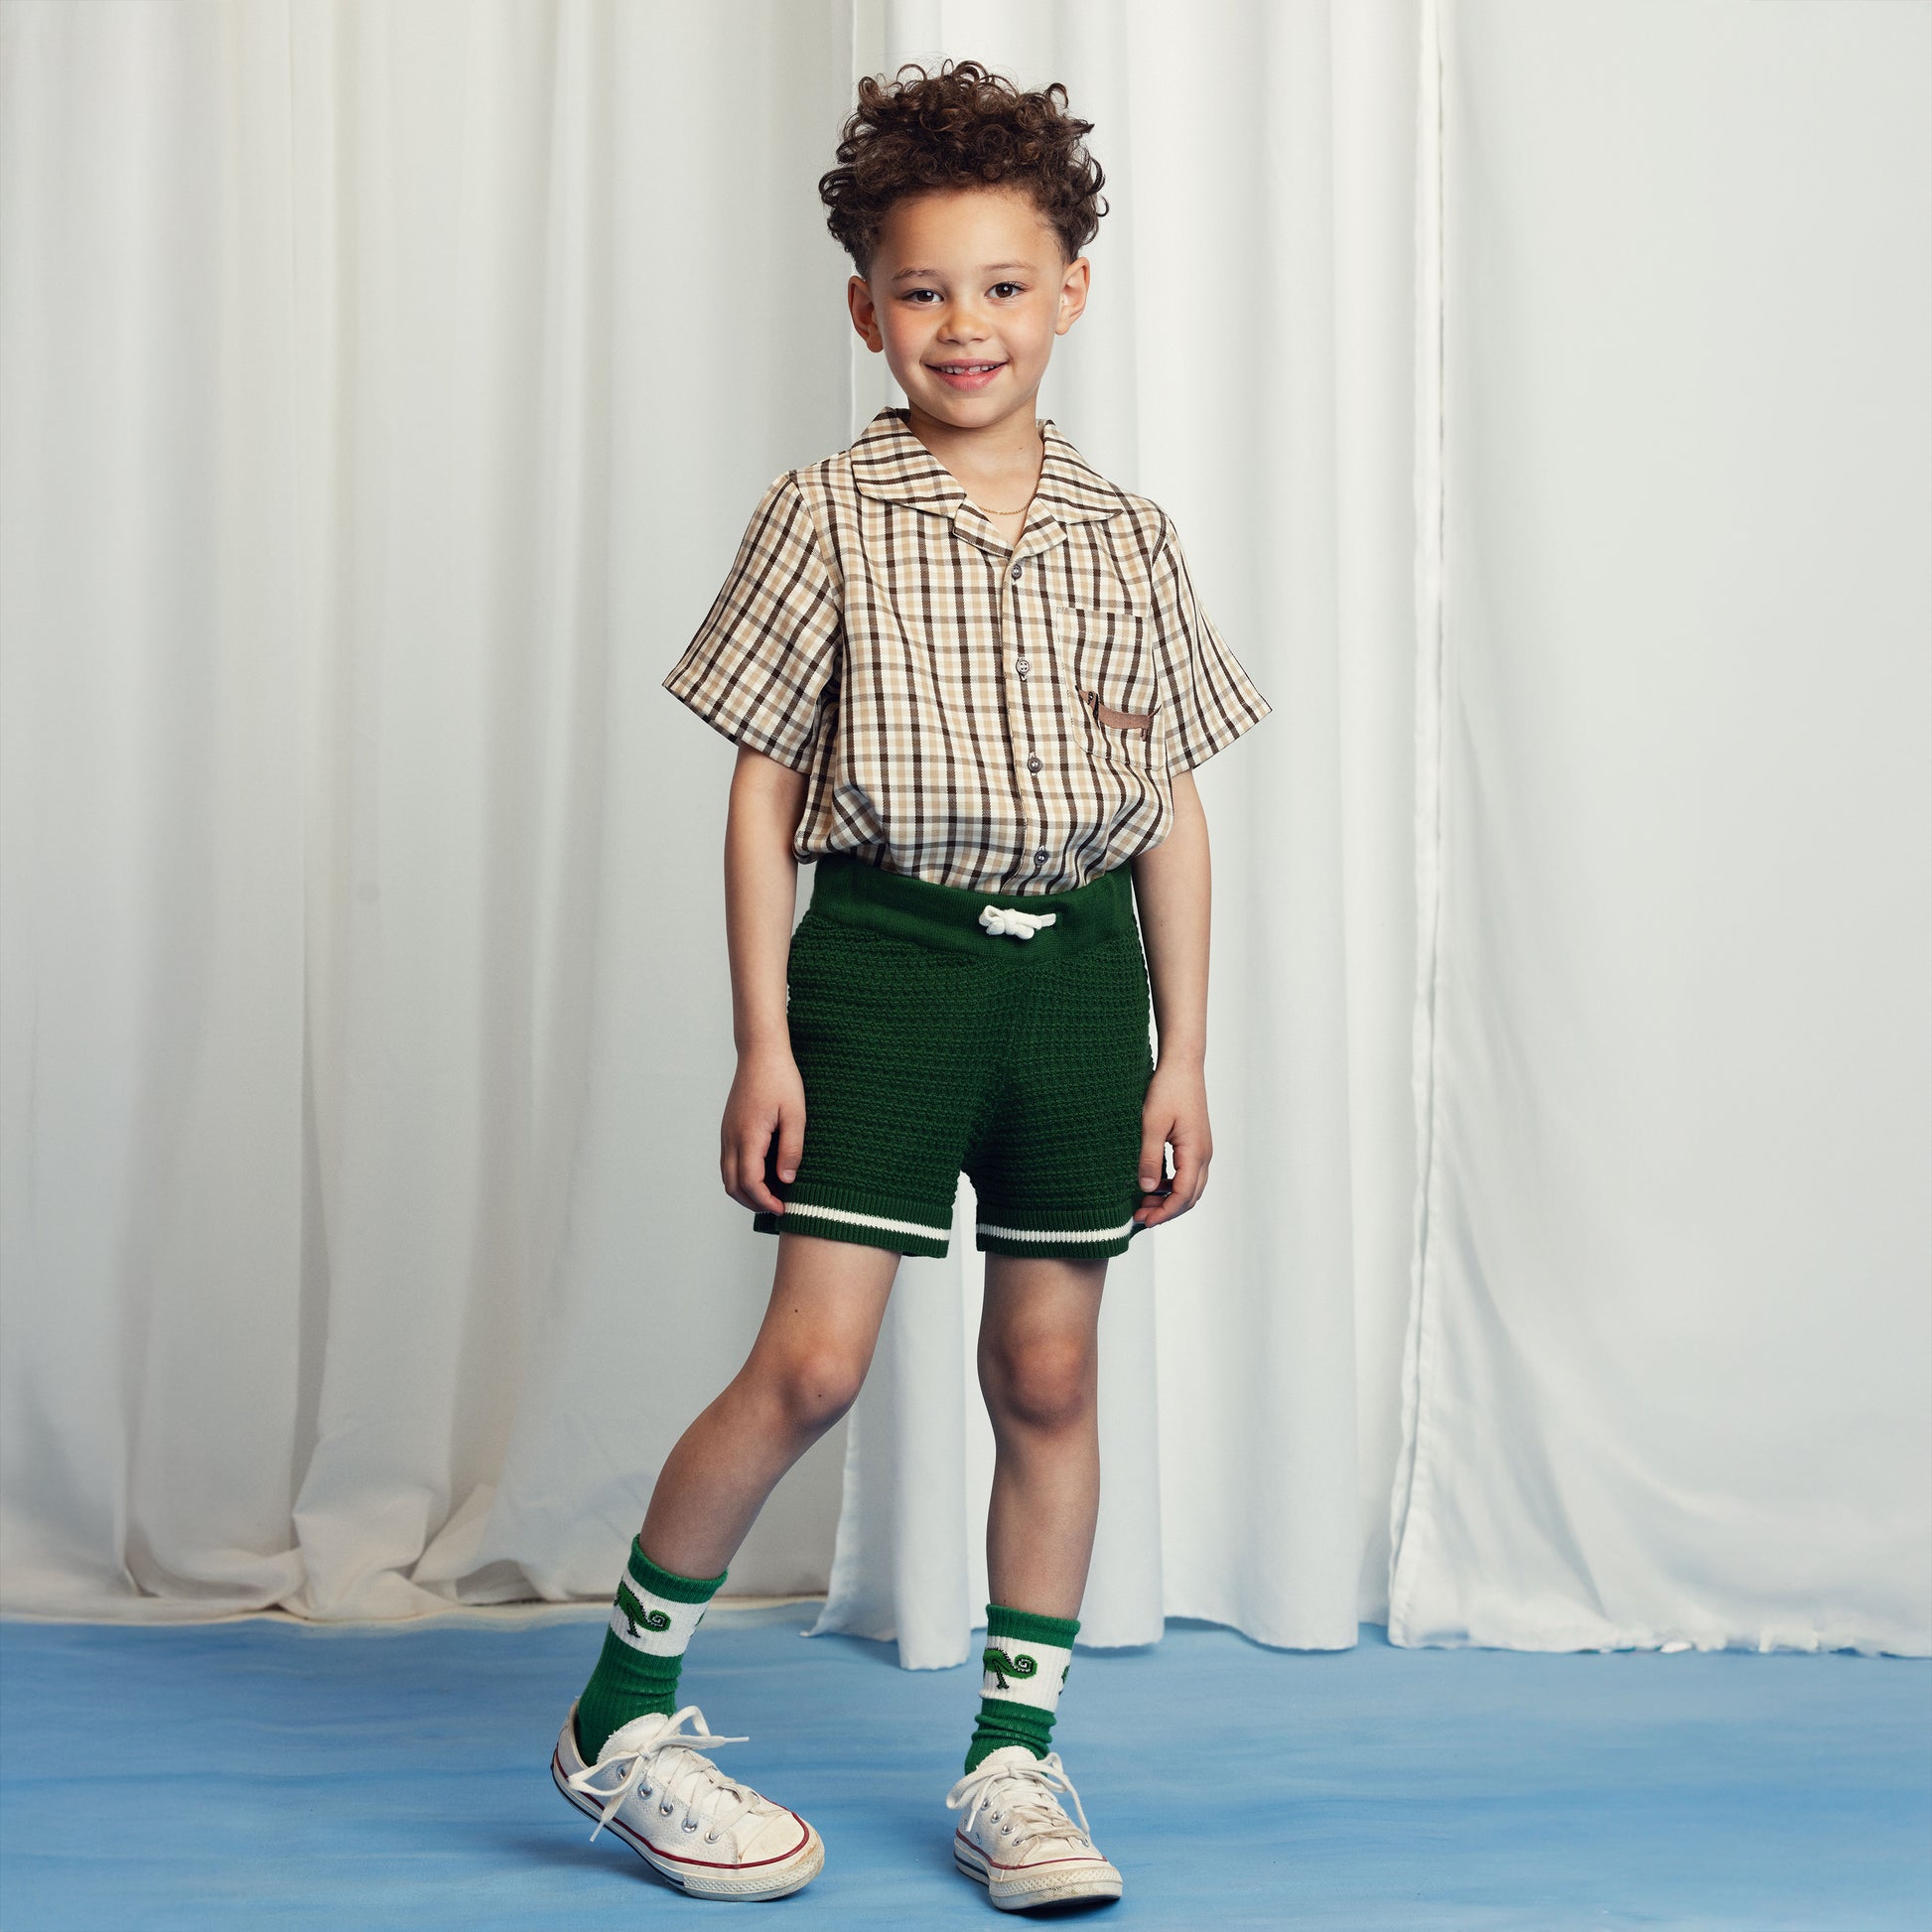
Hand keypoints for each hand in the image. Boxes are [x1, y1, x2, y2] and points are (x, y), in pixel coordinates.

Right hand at [720, 1043, 805, 1214]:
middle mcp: (731, 1137)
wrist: (760, 1053)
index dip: (765, 1201)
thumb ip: (791, 1149)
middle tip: (777, 1208)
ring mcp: (727, 1133)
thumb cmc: (781, 1079)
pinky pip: (729, 1161)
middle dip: (753, 1203)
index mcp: (748, 1136)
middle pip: (733, 1185)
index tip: (783, 1209)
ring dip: (746, 1191)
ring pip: (727, 1175)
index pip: (750, 1182)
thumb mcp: (796, 1114)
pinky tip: (763, 1173)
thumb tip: (786, 1180)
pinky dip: (741, 1176)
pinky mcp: (728, 1128)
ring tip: (771, 1195)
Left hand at [1133, 1060, 1211, 1229]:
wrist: (1182, 1064)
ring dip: (1169, 1199)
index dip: (1163, 1212)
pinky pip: (1187, 1173)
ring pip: (1190, 1187)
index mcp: (1195, 1152)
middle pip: (1190, 1196)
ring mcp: (1201, 1149)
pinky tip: (1152, 1183)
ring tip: (1143, 1203)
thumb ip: (1150, 1157)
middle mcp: (1203, 1154)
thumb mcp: (1152, 1124)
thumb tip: (1147, 1188)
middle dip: (1166, 1211)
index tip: (1143, 1220)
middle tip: (1139, 1216)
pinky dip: (1171, 1185)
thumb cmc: (1168, 1089)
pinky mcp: (1195, 1143)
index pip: (1183, 1195)